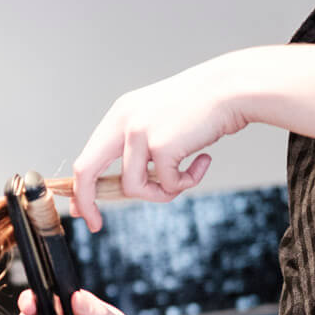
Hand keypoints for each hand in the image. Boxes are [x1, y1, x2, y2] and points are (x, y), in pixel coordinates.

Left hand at [71, 55, 244, 230]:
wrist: (232, 90)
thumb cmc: (202, 109)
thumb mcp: (160, 123)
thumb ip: (140, 150)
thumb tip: (126, 188)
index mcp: (120, 115)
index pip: (87, 156)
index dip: (82, 187)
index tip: (82, 208)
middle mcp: (123, 121)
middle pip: (86, 170)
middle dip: (87, 201)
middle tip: (94, 224)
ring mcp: (139, 132)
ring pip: (133, 188)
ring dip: (161, 193)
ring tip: (185, 179)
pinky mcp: (161, 145)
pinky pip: (167, 185)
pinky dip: (188, 182)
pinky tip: (203, 161)